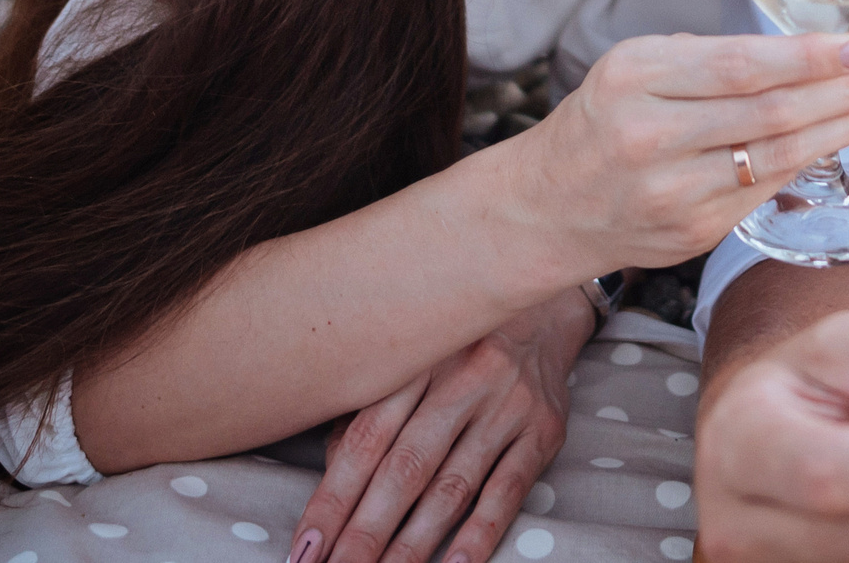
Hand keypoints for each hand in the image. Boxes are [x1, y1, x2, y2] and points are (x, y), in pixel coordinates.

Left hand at [291, 288, 592, 562]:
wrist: (543, 309)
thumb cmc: (457, 349)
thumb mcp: (410, 362)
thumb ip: (369, 415)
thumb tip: (330, 481)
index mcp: (417, 359)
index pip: (366, 440)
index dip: (332, 499)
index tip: (305, 548)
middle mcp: (463, 377)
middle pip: (406, 468)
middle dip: (365, 533)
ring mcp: (506, 405)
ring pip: (452, 486)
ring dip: (413, 544)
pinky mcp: (543, 429)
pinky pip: (508, 489)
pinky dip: (480, 533)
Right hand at [515, 31, 848, 273]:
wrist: (550, 205)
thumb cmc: (604, 121)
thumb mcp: (638, 66)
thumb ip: (711, 58)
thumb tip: (806, 49)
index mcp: (635, 77)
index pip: (744, 64)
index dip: (813, 55)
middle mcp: (650, 136)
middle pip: (770, 111)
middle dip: (842, 89)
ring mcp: (673, 192)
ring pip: (778, 155)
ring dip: (840, 127)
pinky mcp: (693, 233)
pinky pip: (766, 190)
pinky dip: (809, 160)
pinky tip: (836, 137)